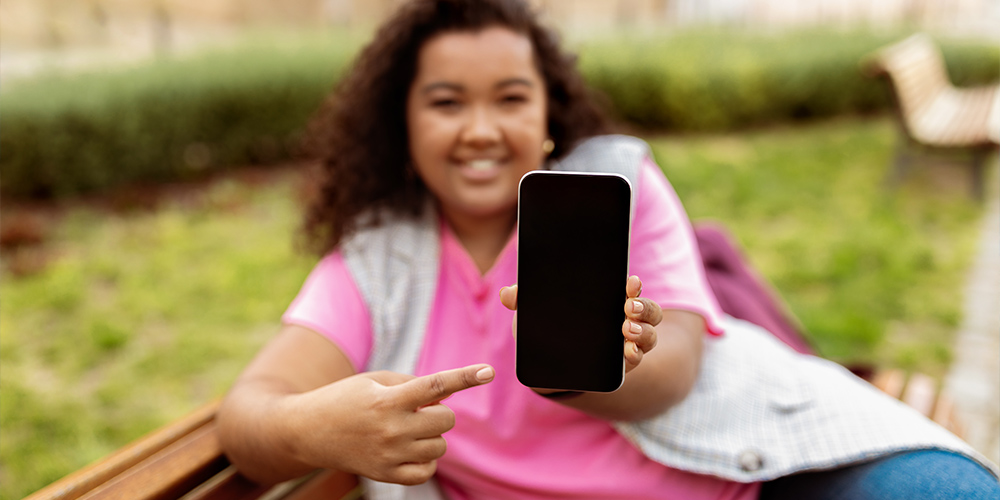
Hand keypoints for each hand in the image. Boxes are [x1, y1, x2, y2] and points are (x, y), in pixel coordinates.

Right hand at [282, 364, 493, 484]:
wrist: (308, 431)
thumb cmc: (345, 398)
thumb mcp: (376, 380)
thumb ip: (413, 384)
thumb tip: (448, 394)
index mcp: (388, 399)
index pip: (435, 385)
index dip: (465, 377)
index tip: (488, 371)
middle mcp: (391, 428)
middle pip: (445, 419)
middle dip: (437, 411)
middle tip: (415, 410)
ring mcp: (389, 455)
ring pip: (440, 445)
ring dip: (432, 435)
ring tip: (408, 429)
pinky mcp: (386, 475)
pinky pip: (427, 470)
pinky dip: (426, 460)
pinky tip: (411, 449)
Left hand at [499, 275, 661, 373]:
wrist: (552, 366)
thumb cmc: (551, 327)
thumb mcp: (538, 313)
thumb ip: (525, 301)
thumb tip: (507, 294)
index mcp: (608, 300)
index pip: (628, 288)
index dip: (632, 285)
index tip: (630, 281)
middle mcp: (625, 319)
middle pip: (646, 310)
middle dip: (643, 306)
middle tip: (629, 306)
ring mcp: (628, 343)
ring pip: (649, 334)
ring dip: (644, 331)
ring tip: (630, 330)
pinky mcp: (623, 364)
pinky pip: (636, 358)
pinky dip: (636, 355)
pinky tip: (630, 354)